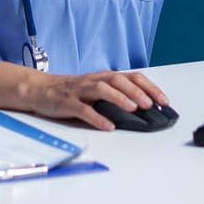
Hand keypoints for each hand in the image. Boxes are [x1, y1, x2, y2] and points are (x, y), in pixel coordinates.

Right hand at [28, 69, 168, 130]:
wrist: (39, 89)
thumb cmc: (71, 92)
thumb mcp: (95, 91)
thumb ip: (114, 97)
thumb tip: (141, 110)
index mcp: (103, 78)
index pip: (131, 77)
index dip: (149, 87)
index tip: (163, 100)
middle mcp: (94, 81)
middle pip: (118, 80)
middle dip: (136, 91)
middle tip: (151, 104)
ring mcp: (80, 91)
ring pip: (101, 89)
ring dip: (119, 98)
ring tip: (133, 108)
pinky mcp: (67, 102)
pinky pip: (83, 109)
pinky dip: (96, 117)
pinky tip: (107, 126)